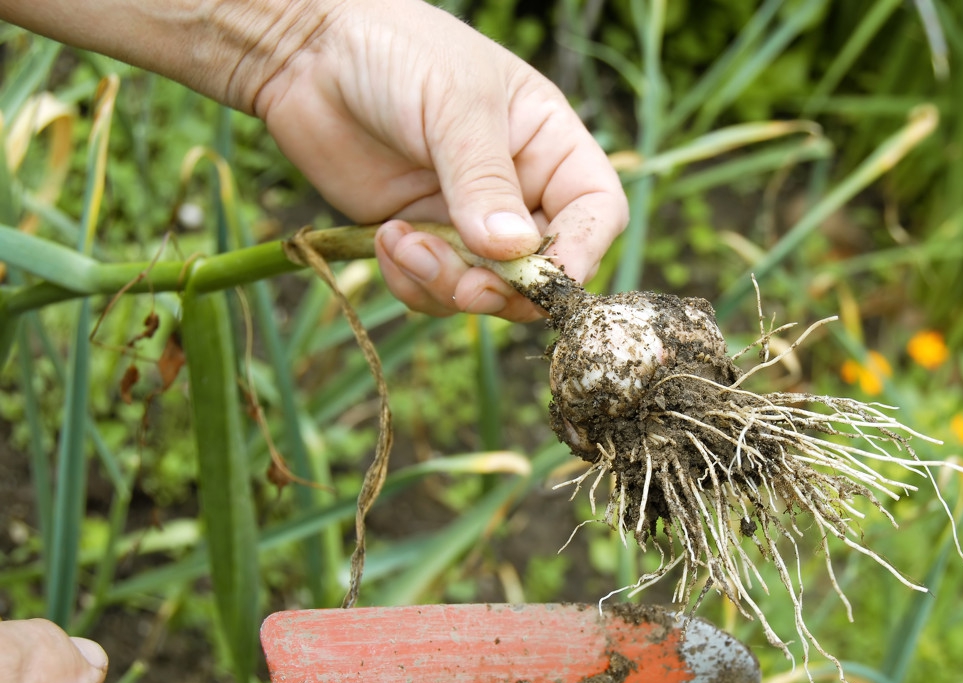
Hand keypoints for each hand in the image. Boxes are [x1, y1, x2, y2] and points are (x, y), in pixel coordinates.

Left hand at [253, 0, 628, 321]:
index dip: (581, 252)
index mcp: (548, 144)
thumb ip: (484, 180)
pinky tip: (385, 239)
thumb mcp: (452, 106)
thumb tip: (515, 251)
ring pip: (487, 289)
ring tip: (403, 244)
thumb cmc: (396, 52)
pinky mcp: (421, 238)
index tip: (544, 277)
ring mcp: (468, 219)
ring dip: (447, 285)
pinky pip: (434, 289)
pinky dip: (411, 281)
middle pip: (543, 268)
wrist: (305, 52)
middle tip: (465, 287)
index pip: (596, 212)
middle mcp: (518, 188)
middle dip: (505, 288)